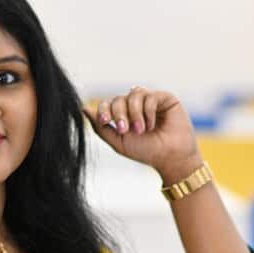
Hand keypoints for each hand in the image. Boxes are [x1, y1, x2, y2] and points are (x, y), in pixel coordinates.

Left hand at [82, 87, 202, 181]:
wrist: (170, 158)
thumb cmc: (146, 152)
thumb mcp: (118, 142)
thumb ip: (101, 127)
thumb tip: (83, 108)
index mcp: (124, 114)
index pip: (108, 104)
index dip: (104, 110)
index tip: (105, 121)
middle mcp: (136, 105)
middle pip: (119, 99)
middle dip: (120, 114)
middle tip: (125, 130)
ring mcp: (151, 100)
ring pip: (134, 94)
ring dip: (135, 113)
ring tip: (141, 129)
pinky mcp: (165, 98)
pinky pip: (150, 96)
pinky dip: (148, 111)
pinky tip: (152, 125)